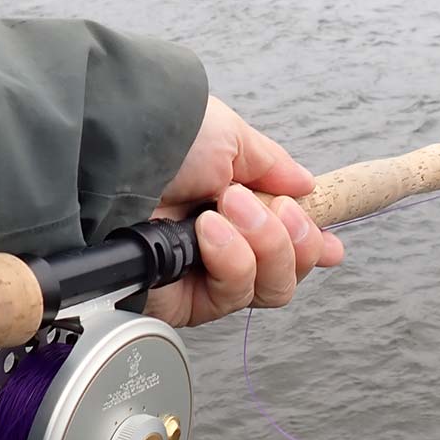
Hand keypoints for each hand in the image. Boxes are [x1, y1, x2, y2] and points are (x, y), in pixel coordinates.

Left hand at [144, 96, 344, 326]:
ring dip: (264, 245)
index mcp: (234, 204)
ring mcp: (202, 275)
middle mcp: (221, 244)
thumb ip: (272, 166)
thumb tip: (307, 185)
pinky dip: (232, 260)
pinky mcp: (182, 302)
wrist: (108, 157)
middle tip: (276, 211)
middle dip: (295, 240)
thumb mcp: (229, 137)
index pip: (285, 238)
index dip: (311, 243)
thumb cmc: (160, 137)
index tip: (331, 243)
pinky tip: (209, 231)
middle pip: (286, 272)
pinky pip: (232, 296)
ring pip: (269, 288)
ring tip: (228, 210)